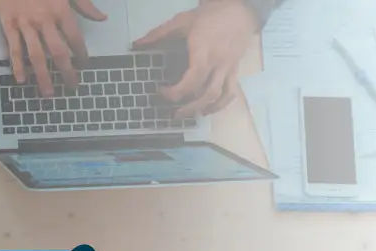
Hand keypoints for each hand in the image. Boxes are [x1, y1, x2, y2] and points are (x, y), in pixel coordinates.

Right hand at [0, 0, 106, 95]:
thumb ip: (84, 4)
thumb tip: (102, 18)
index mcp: (60, 10)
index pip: (74, 38)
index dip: (81, 53)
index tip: (85, 64)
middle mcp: (44, 20)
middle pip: (58, 52)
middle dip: (66, 72)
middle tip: (72, 86)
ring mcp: (25, 24)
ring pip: (37, 55)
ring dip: (43, 76)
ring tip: (48, 93)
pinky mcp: (9, 26)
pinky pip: (15, 49)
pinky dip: (18, 66)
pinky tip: (22, 80)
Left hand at [133, 0, 259, 116]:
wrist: (239, 8)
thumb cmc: (209, 15)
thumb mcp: (181, 21)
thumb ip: (158, 34)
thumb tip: (136, 44)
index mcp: (204, 52)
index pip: (192, 80)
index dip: (175, 92)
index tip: (160, 90)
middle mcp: (218, 63)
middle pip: (205, 93)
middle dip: (188, 107)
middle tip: (171, 113)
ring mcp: (229, 68)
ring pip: (219, 96)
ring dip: (202, 108)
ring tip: (187, 114)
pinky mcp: (235, 69)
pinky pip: (231, 92)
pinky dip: (220, 104)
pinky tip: (207, 109)